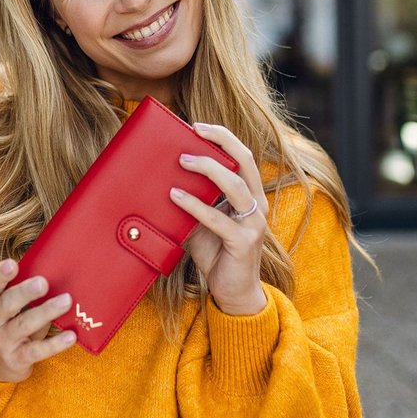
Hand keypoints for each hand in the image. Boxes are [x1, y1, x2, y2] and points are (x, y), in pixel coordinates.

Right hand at [0, 259, 76, 381]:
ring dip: (46, 312)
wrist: (1, 363)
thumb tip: (65, 270)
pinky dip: (55, 344)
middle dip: (25, 292)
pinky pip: (37, 350)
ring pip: (24, 325)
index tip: (12, 264)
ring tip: (66, 301)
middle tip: (43, 282)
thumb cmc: (16, 323)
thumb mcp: (17, 306)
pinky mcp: (18, 358)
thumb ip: (31, 291)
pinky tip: (71, 336)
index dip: (0, 274)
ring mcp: (5, 340)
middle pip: (7, 303)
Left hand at [170, 123, 268, 315]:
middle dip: (221, 141)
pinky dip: (195, 205)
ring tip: (181, 160)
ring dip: (207, 169)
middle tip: (193, 131)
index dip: (224, 137)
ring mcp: (253, 224)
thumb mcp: (202, 222)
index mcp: (251, 195)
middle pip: (245, 161)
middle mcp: (257, 205)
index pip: (243, 156)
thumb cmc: (216, 253)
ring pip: (235, 185)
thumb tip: (159, 182)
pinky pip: (218, 219)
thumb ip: (191, 202)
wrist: (233, 292)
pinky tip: (175, 197)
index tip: (198, 125)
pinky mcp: (243, 243)